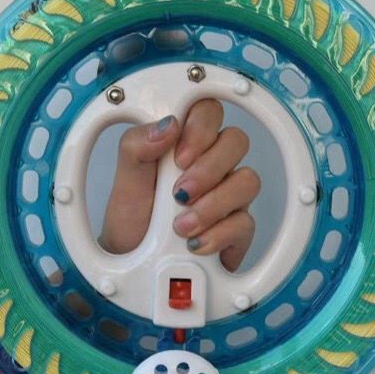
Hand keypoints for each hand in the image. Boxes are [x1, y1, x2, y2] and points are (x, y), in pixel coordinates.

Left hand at [99, 99, 259, 271]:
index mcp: (185, 141)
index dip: (200, 128)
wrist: (133, 262)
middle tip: (179, 194)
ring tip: (182, 226)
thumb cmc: (132, 214)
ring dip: (213, 205)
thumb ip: (138, 144)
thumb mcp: (125, 178)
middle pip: (237, 141)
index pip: (209, 111)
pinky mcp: (238, 229)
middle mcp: (213, 163)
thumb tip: (168, 124)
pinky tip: (195, 243)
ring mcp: (230, 195)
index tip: (177, 157)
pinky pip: (246, 223)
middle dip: (208, 169)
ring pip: (248, 181)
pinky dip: (218, 235)